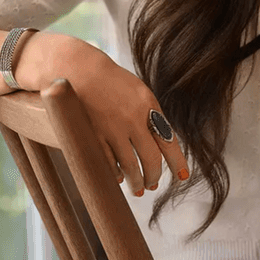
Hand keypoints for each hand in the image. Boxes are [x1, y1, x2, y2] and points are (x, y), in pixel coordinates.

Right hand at [25, 33, 188, 195]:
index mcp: (148, 105)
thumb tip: (163, 142)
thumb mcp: (139, 92)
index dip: (177, 162)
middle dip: (154, 176)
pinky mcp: (93, 136)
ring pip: (130, 166)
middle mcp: (133, 118)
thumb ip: (151, 115)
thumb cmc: (111, 82)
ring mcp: (112, 129)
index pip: (169, 140)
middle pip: (151, 158)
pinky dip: (115, 174)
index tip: (182, 177)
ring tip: (138, 189)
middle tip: (153, 185)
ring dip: (136, 182)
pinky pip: (108, 164)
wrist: (77, 70)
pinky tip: (119, 179)